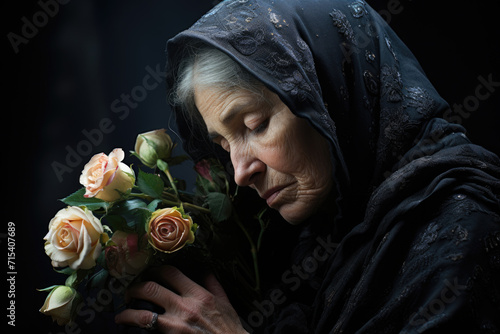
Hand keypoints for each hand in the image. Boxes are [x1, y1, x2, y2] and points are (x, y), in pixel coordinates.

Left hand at [115, 265, 247, 332]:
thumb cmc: (229, 329)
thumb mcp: (225, 303)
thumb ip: (213, 284)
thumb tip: (203, 270)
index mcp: (199, 295)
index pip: (170, 273)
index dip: (154, 270)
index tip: (148, 273)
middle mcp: (185, 307)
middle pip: (150, 289)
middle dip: (135, 289)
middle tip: (130, 293)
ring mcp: (176, 326)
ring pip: (142, 315)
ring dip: (127, 314)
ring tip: (121, 316)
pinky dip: (136, 331)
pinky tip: (130, 331)